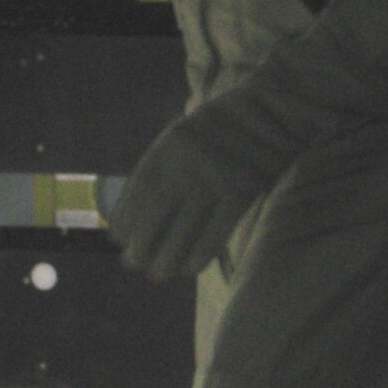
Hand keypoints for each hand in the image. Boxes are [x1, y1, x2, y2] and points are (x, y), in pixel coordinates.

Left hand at [108, 114, 261, 280]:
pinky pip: (217, 229)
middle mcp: (189, 160)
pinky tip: (189, 268)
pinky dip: (200, 252)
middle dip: (142, 241)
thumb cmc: (220, 132)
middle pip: (158, 210)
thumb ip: (162, 168)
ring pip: (186, 226)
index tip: (117, 239)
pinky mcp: (244, 190)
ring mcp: (217, 176)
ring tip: (158, 274)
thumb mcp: (184, 138)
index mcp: (170, 144)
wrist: (270, 113)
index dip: (126, 216)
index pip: (140, 187)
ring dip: (168, 255)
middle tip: (134, 264)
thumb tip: (132, 213)